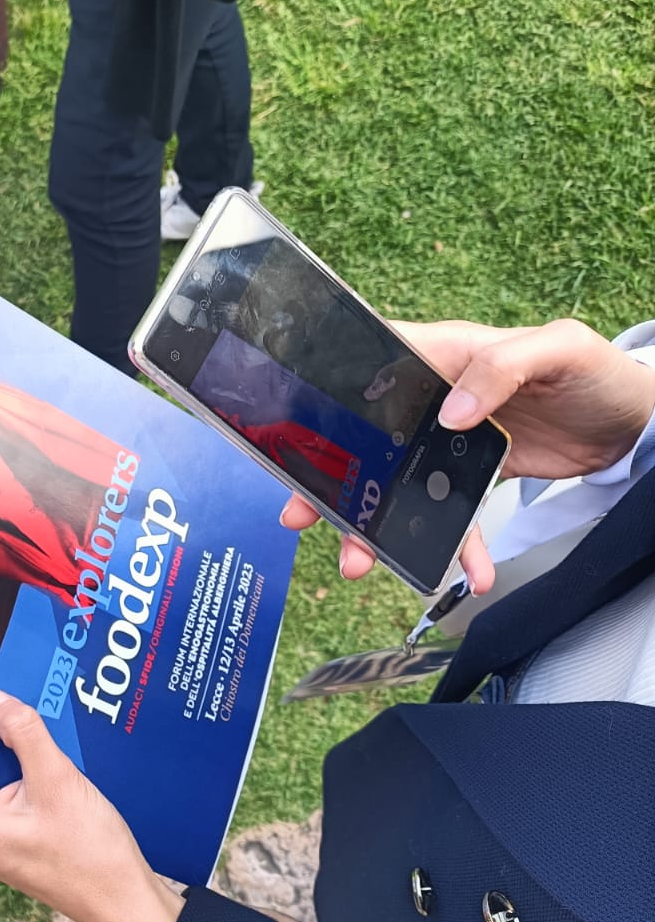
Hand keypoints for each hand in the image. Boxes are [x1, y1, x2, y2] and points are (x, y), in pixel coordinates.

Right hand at [281, 317, 654, 593]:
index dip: (329, 401)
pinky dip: (457, 547)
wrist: (636, 419)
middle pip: (369, 439)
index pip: (372, 368)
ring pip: (400, 484)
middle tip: (305, 517)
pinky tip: (467, 572)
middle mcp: (437, 397)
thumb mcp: (557, 348)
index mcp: (443, 354)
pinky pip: (454, 514)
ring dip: (380, 527)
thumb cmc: (597, 368)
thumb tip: (452, 412)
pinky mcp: (476, 474)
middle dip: (333, 482)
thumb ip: (502, 368)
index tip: (300, 437)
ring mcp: (452, 440)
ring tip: (363, 562)